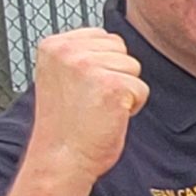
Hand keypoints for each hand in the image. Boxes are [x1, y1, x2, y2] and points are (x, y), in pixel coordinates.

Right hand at [28, 29, 148, 181]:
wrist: (61, 158)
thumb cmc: (64, 127)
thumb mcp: (61, 76)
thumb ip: (80, 56)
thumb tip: (111, 44)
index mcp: (53, 46)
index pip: (103, 37)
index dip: (104, 65)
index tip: (85, 88)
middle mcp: (68, 51)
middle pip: (121, 50)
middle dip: (115, 76)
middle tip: (93, 101)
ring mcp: (89, 66)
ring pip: (133, 68)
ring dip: (125, 91)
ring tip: (99, 109)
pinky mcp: (111, 85)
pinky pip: (142, 89)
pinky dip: (133, 107)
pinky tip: (110, 117)